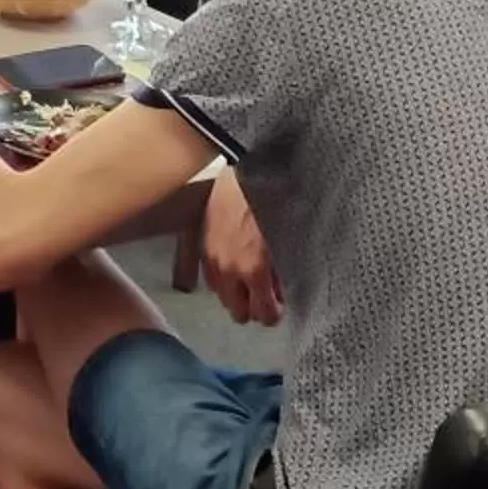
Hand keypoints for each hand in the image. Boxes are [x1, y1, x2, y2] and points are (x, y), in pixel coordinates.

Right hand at [203, 171, 281, 325]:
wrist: (243, 174)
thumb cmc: (271, 202)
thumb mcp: (286, 241)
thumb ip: (281, 273)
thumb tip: (280, 292)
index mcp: (253, 269)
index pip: (263, 314)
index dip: (274, 313)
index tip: (279, 306)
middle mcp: (229, 270)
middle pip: (238, 313)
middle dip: (254, 308)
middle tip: (265, 296)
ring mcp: (211, 259)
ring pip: (221, 297)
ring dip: (236, 294)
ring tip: (249, 280)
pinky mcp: (201, 246)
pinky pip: (209, 278)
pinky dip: (221, 279)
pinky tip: (232, 268)